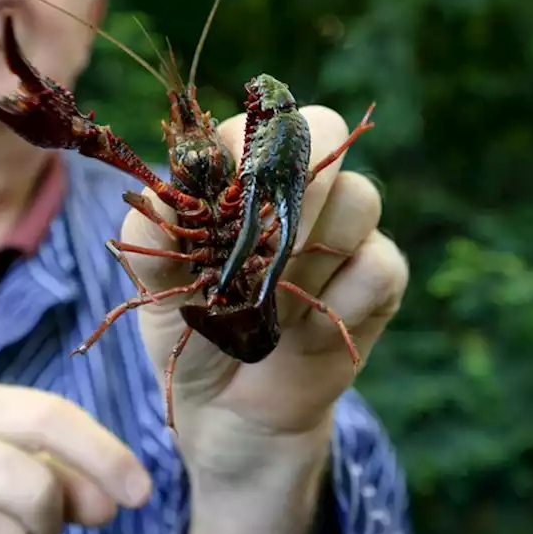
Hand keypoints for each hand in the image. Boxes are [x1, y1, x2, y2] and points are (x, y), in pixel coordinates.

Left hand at [124, 105, 407, 476]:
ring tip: (274, 300)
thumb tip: (157, 196)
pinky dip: (340, 301)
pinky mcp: (376, 280)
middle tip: (265, 249)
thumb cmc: (192, 333)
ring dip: (312, 255)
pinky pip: (381, 263)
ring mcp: (344, 233)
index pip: (260, 121)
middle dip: (295, 190)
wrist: (229, 411)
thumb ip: (151, 238)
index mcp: (242, 175)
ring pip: (360, 199)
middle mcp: (297, 191)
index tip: (228, 200)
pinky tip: (306, 332)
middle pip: (325, 132)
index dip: (251, 150)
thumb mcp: (157, 290)